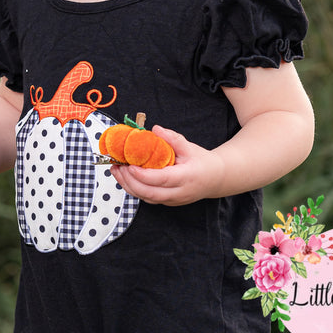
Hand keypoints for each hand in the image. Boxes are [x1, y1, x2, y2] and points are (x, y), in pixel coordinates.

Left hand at [107, 126, 225, 205]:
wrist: (215, 179)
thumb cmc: (203, 163)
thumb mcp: (190, 147)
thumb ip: (172, 138)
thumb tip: (155, 129)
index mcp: (186, 177)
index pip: (161, 180)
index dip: (143, 175)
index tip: (129, 165)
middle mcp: (179, 192)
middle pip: (150, 193)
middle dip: (130, 182)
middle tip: (117, 167)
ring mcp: (173, 200)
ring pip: (146, 198)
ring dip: (129, 186)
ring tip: (117, 171)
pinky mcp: (167, 202)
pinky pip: (148, 199)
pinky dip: (135, 189)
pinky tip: (126, 178)